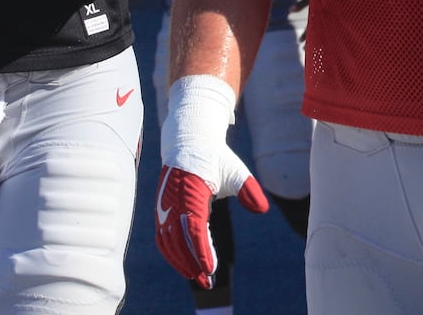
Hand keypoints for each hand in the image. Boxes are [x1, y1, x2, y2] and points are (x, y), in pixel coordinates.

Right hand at [155, 76, 269, 287]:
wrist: (188, 141)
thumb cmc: (214, 157)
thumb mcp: (235, 170)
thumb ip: (249, 189)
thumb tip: (262, 209)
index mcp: (191, 191)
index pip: (194, 228)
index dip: (201, 250)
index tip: (211, 267)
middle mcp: (173, 200)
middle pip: (178, 240)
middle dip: (191, 263)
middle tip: (207, 281)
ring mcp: (163, 206)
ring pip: (167, 242)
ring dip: (180, 262)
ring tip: (198, 277)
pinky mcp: (160, 210)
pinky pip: (162, 237)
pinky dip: (172, 253)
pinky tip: (186, 263)